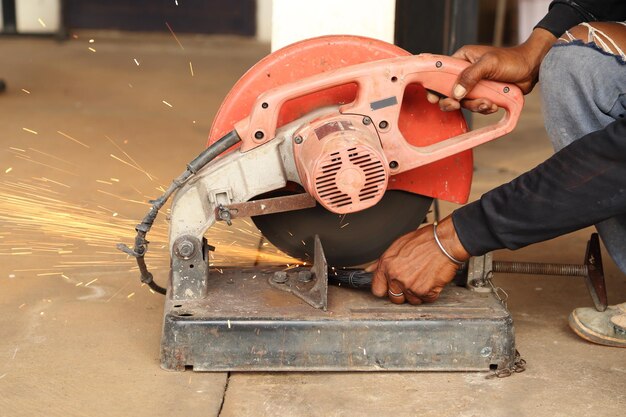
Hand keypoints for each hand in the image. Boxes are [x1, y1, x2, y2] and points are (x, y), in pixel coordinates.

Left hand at [366, 216, 469, 304]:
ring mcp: (410, 286)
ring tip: (424, 278)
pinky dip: (430, 293)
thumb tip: (370, 270)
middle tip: (412, 281)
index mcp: (386, 265)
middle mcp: (396, 277)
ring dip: (417, 293)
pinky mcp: (425, 292)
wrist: (445, 242)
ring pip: (411, 301)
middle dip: (402, 293)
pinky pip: (426, 300)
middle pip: (394, 298)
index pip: (377, 289)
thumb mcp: (397, 245)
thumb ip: (382, 261)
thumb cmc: (425, 241)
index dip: (385, 289)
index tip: (390, 288)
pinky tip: (432, 280)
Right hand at [428, 28, 555, 113]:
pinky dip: (484, 109)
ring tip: (489, 104)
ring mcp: (474, 85)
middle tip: (457, 106)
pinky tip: (494, 105)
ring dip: (475, 106)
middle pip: (449, 91)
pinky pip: (476, 106)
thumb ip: (470, 76)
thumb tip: (456, 93)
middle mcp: (465, 72)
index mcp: (462, 59)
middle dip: (454, 101)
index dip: (434, 86)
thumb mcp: (489, 64)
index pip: (441, 73)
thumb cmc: (512, 60)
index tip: (433, 97)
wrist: (532, 69)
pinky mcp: (483, 94)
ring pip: (464, 101)